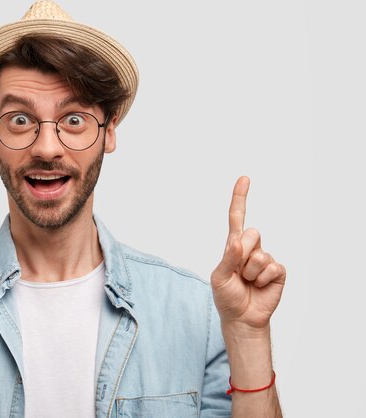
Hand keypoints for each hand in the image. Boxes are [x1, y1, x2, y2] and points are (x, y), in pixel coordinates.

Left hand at [211, 176, 285, 332]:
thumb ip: (228, 258)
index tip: (245, 178)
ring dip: (250, 272)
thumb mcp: (219, 277)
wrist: (241, 318)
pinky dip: (262, 280)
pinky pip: (272, 267)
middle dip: (243, 253)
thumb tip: (238, 241)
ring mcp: (265, 259)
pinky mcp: (278, 272)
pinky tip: (259, 286)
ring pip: (260, 254)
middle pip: (252, 233)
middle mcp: (251, 248)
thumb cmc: (227, 296)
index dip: (240, 197)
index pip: (237, 217)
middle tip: (238, 272)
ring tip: (247, 282)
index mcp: (233, 245)